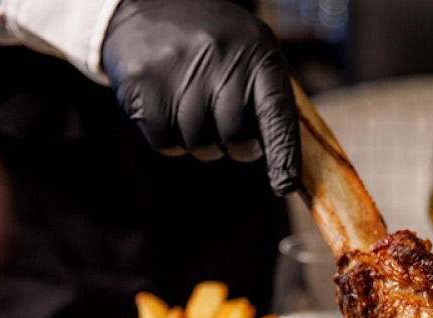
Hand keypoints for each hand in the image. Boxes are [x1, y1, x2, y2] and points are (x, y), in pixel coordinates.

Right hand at [102, 0, 299, 194]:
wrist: (149, 5)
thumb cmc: (216, 44)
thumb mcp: (254, 54)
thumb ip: (273, 100)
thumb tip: (290, 164)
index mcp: (256, 52)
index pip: (276, 113)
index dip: (282, 154)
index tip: (284, 185)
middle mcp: (219, 57)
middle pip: (235, 138)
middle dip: (235, 146)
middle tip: (228, 129)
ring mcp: (177, 69)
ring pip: (199, 145)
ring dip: (201, 142)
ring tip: (194, 108)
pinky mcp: (141, 84)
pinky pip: (165, 143)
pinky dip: (171, 139)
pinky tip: (170, 108)